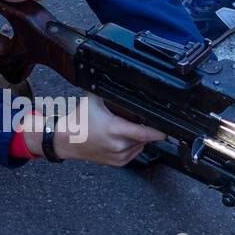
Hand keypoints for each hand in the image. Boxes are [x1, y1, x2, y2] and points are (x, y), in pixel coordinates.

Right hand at [21, 95, 165, 166]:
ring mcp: (118, 156)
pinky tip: (122, 137)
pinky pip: (134, 152)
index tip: (168, 128)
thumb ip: (106, 86)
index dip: (159, 131)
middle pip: (143, 136)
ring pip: (140, 144)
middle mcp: (118, 145)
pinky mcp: (118, 162)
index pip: (145, 133)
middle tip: (131, 118)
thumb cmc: (78, 121)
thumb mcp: (93, 98)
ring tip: (123, 127)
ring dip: (138, 136)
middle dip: (143, 127)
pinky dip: (133, 144)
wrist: (66, 141)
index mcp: (114, 129)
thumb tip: (116, 72)